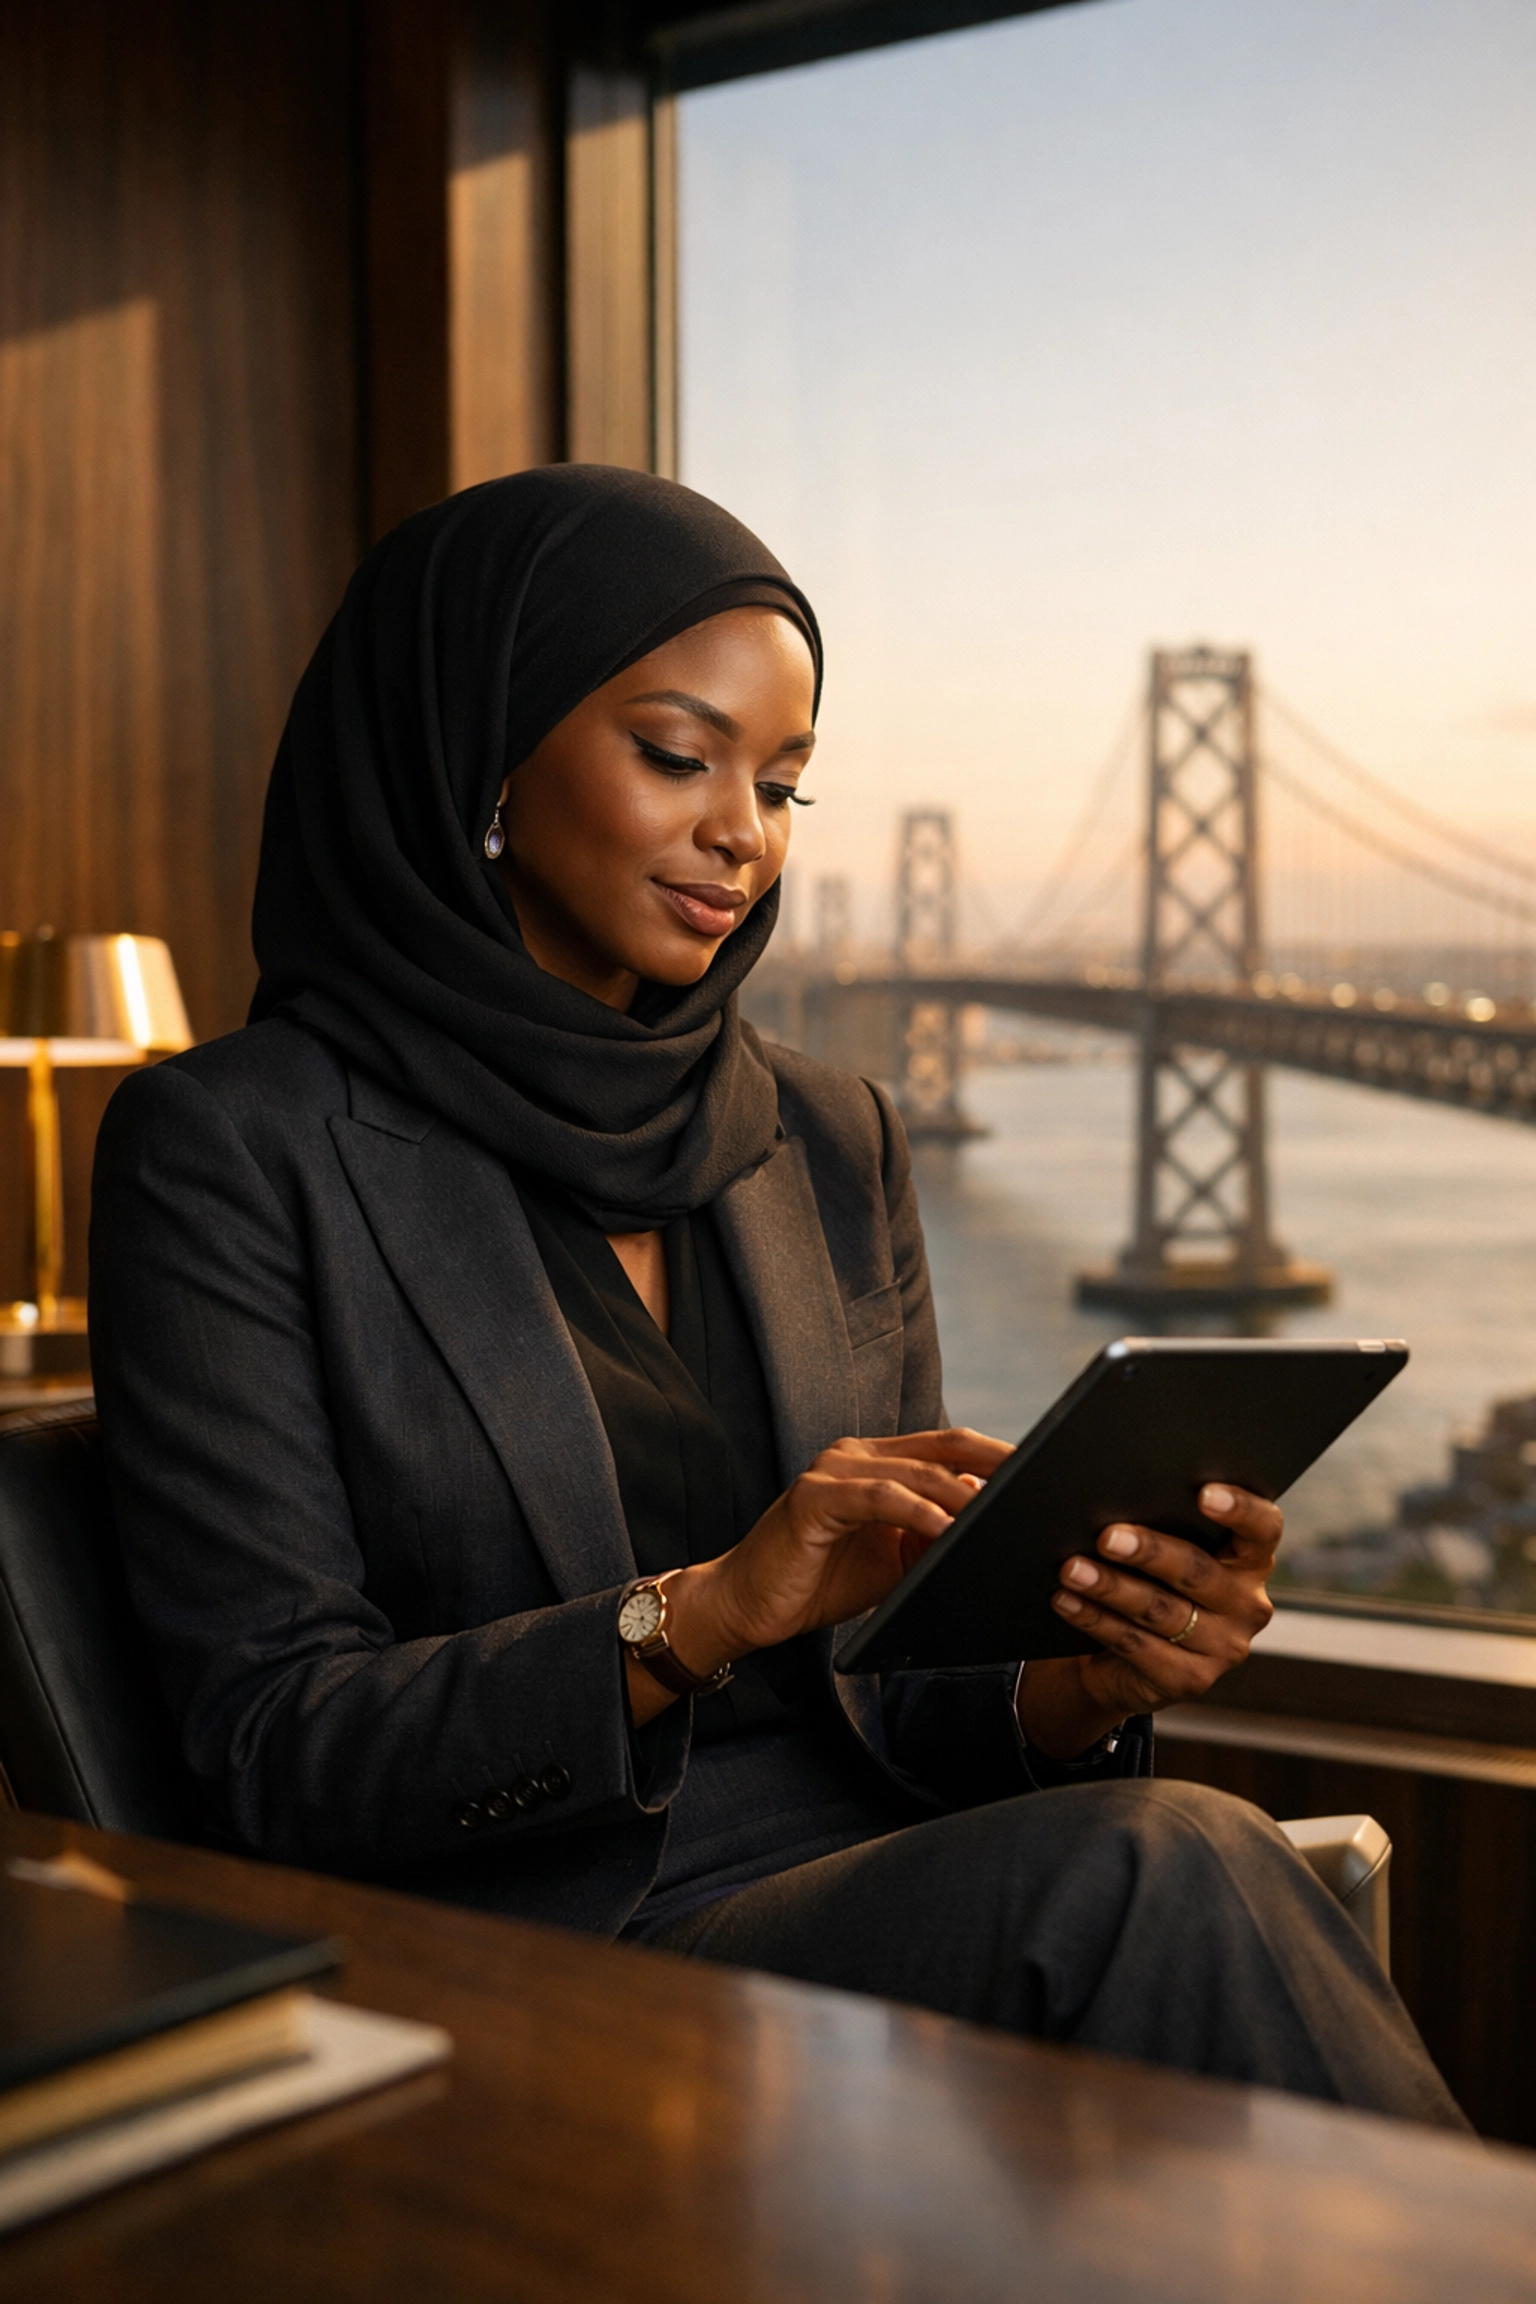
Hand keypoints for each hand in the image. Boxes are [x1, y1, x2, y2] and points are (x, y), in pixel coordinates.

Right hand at [626, 1429, 1012, 1724]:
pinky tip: (946, 1528)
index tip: (1045, 1473)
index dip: (999, 1455)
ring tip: (1004, 1514)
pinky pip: (877, 1497)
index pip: (950, 1447)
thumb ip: (932, 1538)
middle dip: (997, 1461)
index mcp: (877, 1462)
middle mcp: (855, 1454)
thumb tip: (989, 1522)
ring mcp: (832, 1471)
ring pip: (916, 1471)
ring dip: (964, 1494)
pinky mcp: (813, 1498)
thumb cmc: (818, 1582)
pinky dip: (916, 1511)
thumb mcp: (892, 1563)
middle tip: (1041, 1482)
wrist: (747, 1606)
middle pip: (943, 1446)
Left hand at [1016, 1484, 1279, 1760]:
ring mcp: (1224, 1648)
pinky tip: (1066, 1600)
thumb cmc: (1147, 1582)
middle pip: (1198, 1571)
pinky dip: (1095, 1619)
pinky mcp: (1189, 1680)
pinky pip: (1135, 1644)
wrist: (1125, 1660)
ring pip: (1161, 1610)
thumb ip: (1160, 1523)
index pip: (1263, 1529)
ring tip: (1071, 1568)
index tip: (1204, 1493)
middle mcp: (1248, 1605)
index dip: (1241, 1509)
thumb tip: (1103, 1492)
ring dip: (1110, 1587)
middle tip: (1107, 1537)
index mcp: (1251, 1561)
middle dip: (1149, 1551)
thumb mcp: (1165, 1551)